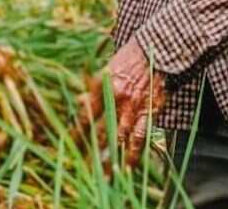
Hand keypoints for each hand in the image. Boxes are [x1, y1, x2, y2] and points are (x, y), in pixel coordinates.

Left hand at [77, 38, 166, 170]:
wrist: (156, 51)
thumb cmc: (128, 60)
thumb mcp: (106, 71)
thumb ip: (92, 89)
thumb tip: (79, 101)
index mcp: (103, 88)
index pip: (86, 116)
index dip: (77, 133)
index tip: (71, 145)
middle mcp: (116, 100)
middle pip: (99, 131)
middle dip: (90, 151)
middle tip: (82, 167)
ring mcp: (133, 109)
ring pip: (119, 139)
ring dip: (110, 159)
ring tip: (103, 176)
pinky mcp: (149, 113)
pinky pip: (140, 138)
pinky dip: (133, 154)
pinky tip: (128, 167)